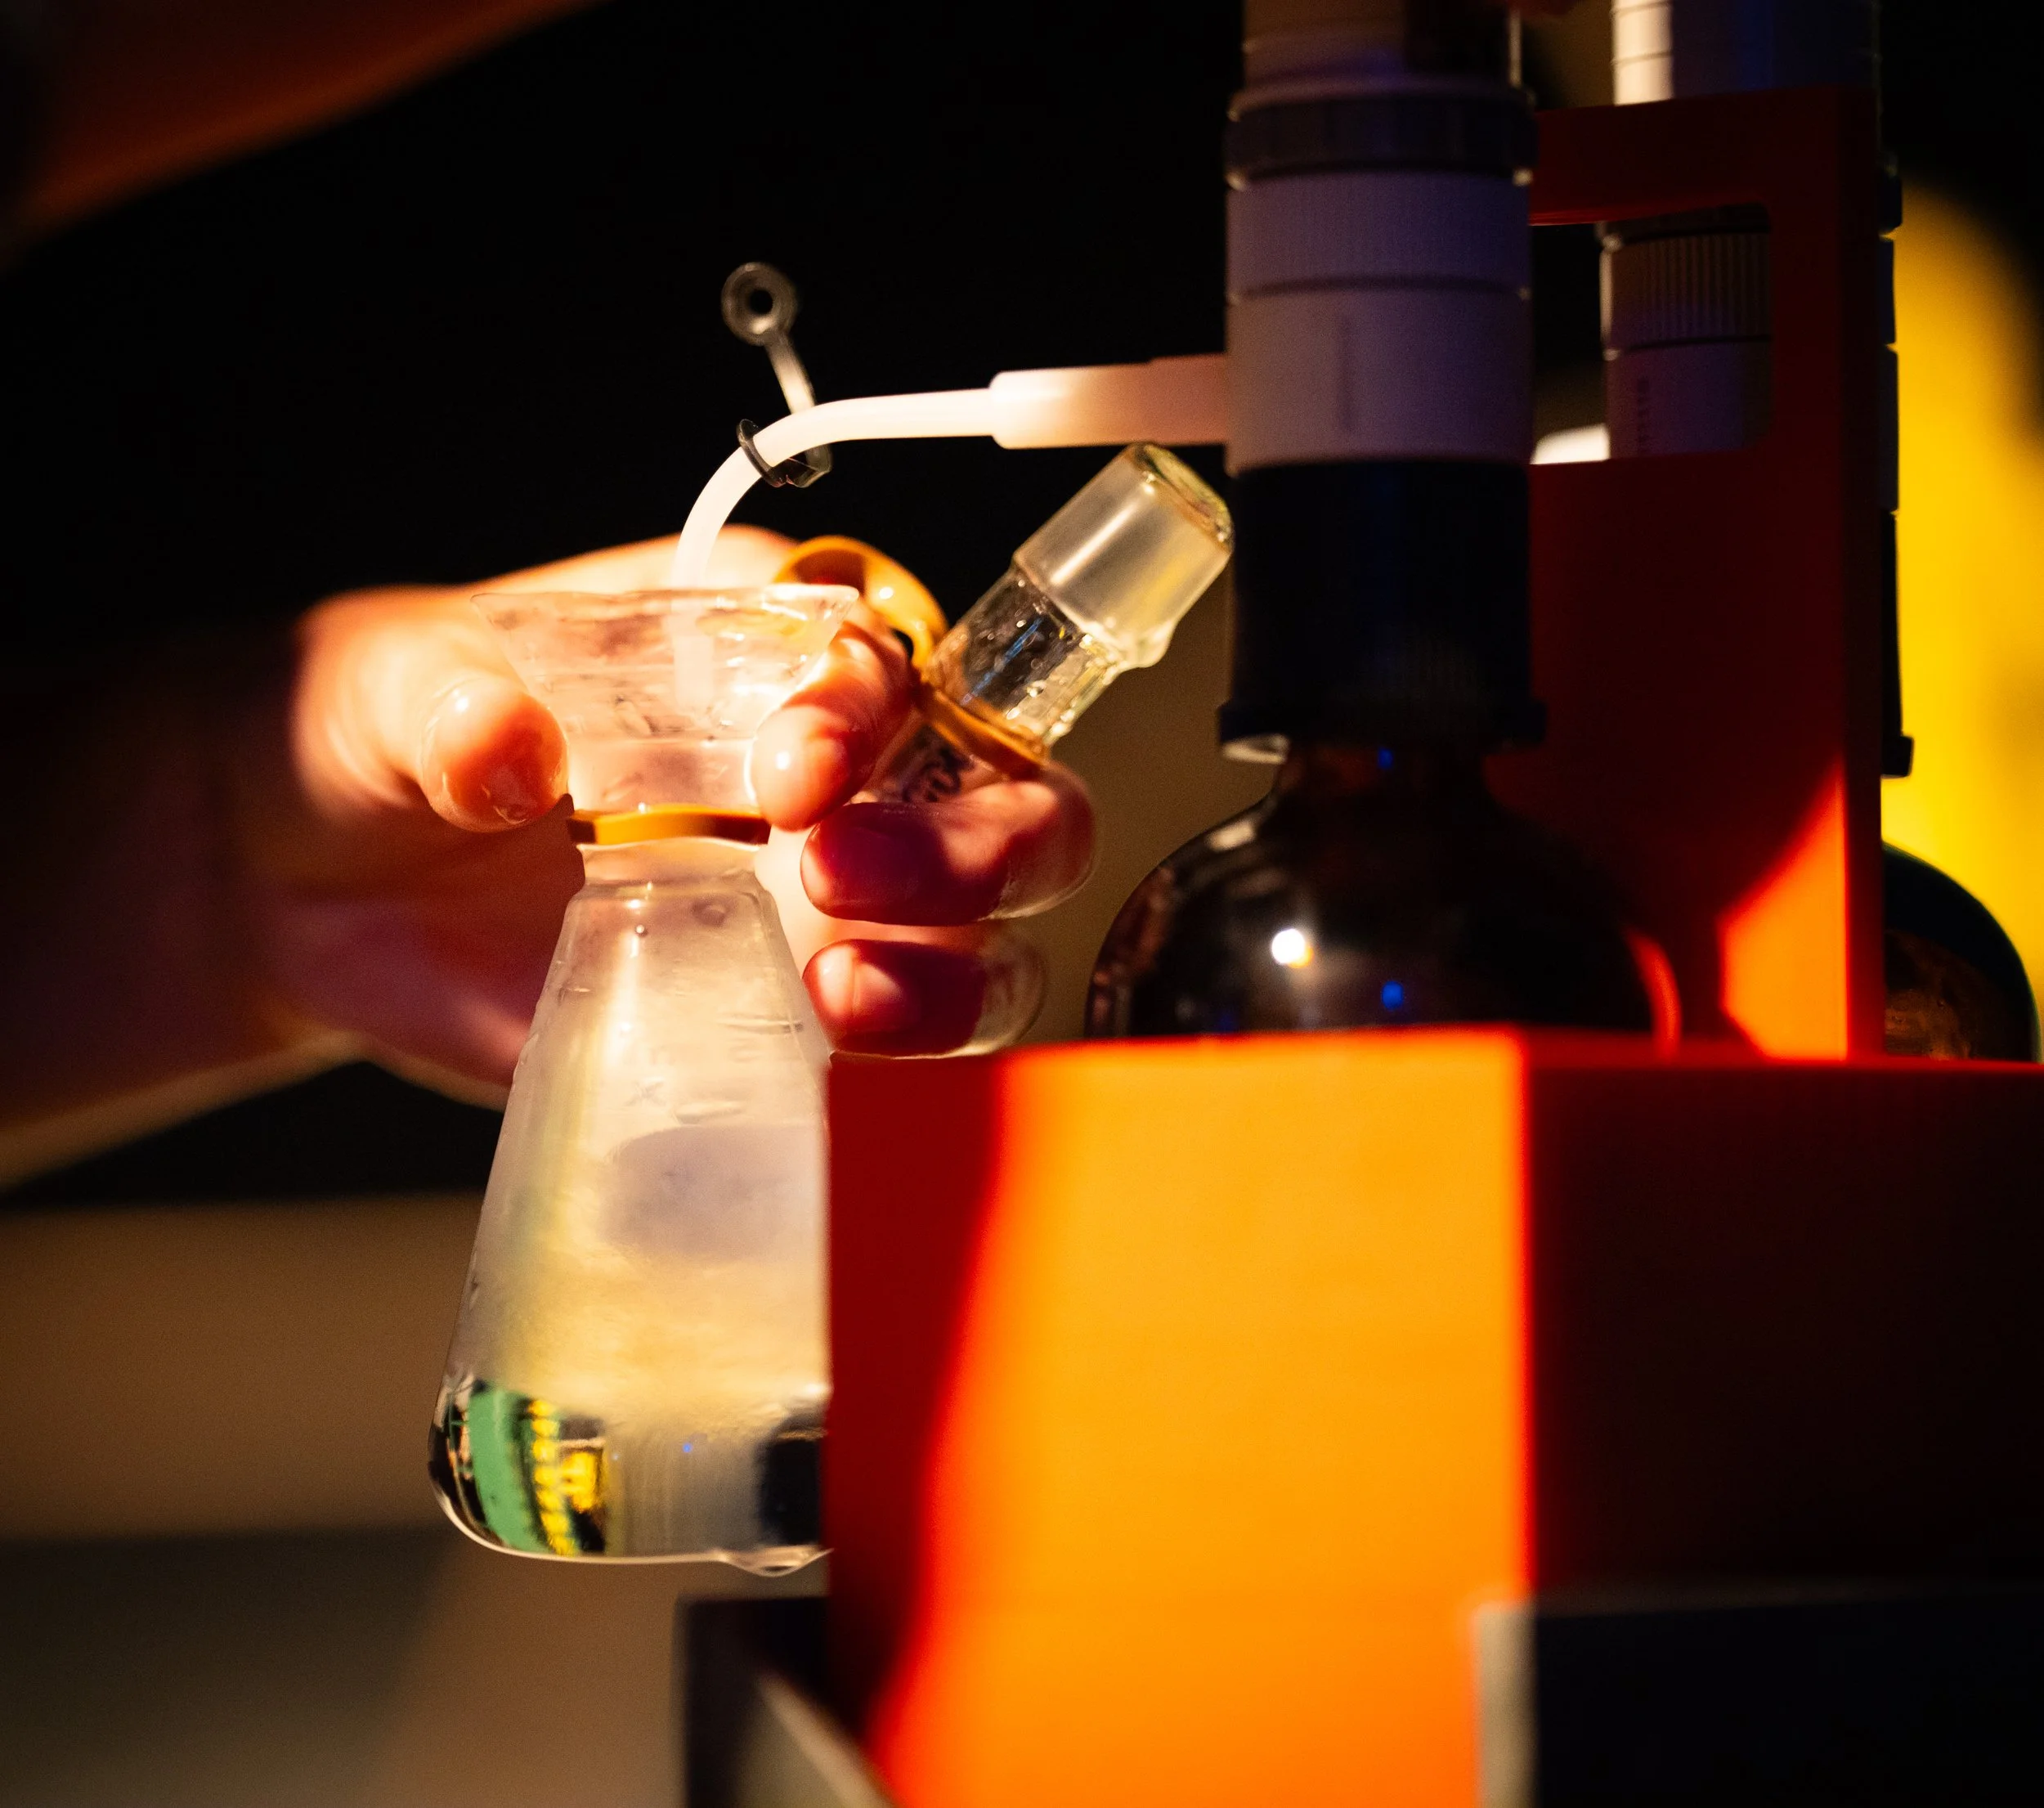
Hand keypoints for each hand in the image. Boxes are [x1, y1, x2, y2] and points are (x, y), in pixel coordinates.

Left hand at [238, 529, 1090, 1097]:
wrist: (309, 884)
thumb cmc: (377, 733)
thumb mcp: (393, 683)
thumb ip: (452, 700)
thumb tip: (510, 748)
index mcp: (754, 645)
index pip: (881, 656)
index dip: (868, 710)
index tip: (792, 769)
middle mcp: (829, 773)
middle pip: (1001, 794)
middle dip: (966, 843)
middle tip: (836, 875)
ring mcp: (822, 907)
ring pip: (989, 937)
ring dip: (955, 971)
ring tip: (842, 998)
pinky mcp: (789, 1021)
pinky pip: (904, 1054)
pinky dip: (905, 1072)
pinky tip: (831, 1068)